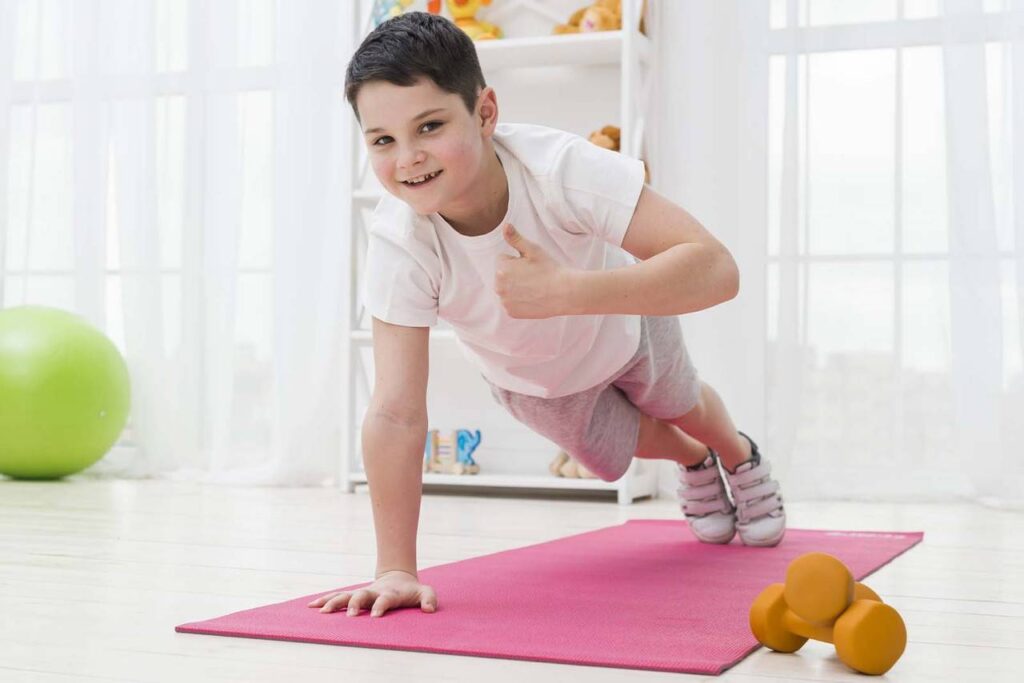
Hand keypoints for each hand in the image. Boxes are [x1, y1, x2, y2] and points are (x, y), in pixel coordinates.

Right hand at [307, 569, 437, 617]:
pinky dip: (326, 600)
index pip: (385, 599)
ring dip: (334, 602)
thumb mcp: (425, 592)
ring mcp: (362, 593)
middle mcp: (373, 592)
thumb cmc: (412, 590)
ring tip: (321, 611)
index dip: (380, 606)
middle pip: (361, 595)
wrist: (398, 578)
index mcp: (390, 593)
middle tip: (350, 616)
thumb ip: (429, 598)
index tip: (375, 617)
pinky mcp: (354, 596)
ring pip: (346, 595)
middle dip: (355, 604)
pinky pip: (338, 597)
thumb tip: (429, 610)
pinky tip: (312, 606)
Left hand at [495, 224, 574, 318]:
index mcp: (501, 269)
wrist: (565, 293)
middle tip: (532, 277)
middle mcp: (499, 287)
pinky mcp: (511, 313)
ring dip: (515, 288)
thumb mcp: (533, 250)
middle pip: (502, 276)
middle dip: (513, 274)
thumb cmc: (550, 269)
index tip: (529, 266)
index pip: (502, 259)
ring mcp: (504, 301)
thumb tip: (505, 225)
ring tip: (533, 288)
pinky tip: (532, 298)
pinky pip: (511, 303)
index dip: (516, 260)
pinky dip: (519, 302)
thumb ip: (515, 238)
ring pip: (506, 290)